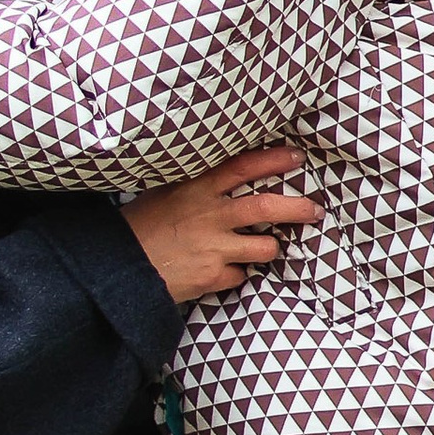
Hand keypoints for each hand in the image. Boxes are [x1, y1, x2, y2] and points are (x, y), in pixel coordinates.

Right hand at [124, 148, 320, 304]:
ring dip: (268, 248)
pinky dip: (237, 274)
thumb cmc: (140, 227)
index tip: (296, 157)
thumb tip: (232, 182)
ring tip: (260, 247)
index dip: (274, 160)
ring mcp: (213, 247)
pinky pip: (242, 275)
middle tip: (314, 209)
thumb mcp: (165, 193)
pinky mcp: (213, 276)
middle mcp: (209, 215)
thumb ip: (199, 187)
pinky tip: (220, 270)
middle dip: (298, 208)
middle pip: (267, 206)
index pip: (243, 166)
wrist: (119, 268)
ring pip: (265, 246)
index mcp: (196, 188)